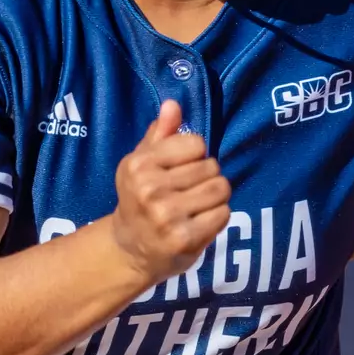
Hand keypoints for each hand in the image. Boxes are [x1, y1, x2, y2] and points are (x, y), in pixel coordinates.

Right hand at [109, 100, 231, 285]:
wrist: (130, 249)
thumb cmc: (140, 199)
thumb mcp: (142, 163)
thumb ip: (160, 134)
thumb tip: (173, 105)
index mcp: (138, 165)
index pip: (196, 144)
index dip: (195, 156)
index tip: (180, 170)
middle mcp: (149, 189)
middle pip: (211, 166)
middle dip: (207, 177)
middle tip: (189, 192)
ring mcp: (166, 216)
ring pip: (220, 189)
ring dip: (215, 197)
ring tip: (197, 206)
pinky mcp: (184, 238)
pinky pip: (223, 213)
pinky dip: (217, 217)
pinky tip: (199, 222)